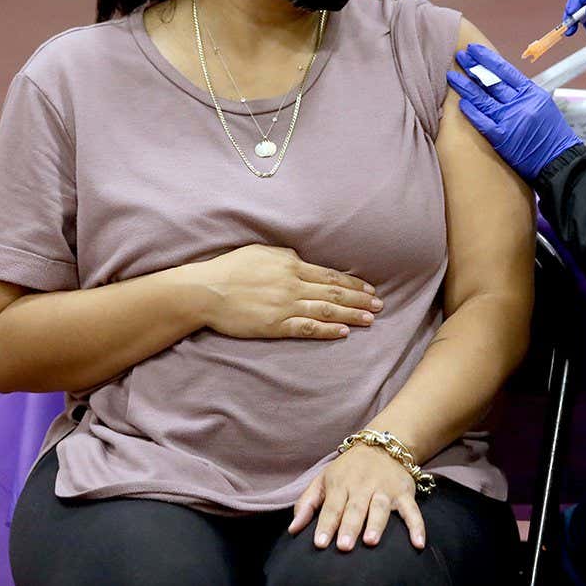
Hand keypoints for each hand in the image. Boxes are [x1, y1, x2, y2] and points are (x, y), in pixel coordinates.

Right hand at [195, 245, 381, 339]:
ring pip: (326, 310)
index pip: (330, 275)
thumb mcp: (261, 252)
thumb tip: (301, 261)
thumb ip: (285, 257)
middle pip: (334, 292)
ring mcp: (285, 306)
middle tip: (380, 306)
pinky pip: (307, 328)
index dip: (353, 283)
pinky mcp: (275, 325)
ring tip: (371, 319)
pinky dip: (327, 330)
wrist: (205, 291)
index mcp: (290, 265)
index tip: (369, 289)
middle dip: (360, 300)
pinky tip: (344, 332)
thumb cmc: (230, 268)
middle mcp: (292, 284)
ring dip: (351, 315)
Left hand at [289, 445, 425, 551]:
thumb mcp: (323, 479)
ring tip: (371, 541)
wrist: (382, 443)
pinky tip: (418, 544)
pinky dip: (417, 526)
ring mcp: (385, 489)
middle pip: (355, 508)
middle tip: (344, 546)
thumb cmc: (348, 469)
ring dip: (376, 523)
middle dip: (350, 526)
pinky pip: (412, 510)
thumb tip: (293, 529)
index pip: (332, 507)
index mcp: (341, 484)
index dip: (325, 525)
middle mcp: (363, 486)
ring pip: (380, 507)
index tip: (320, 544)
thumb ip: (307, 504)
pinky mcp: (404, 492)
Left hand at [446, 44, 582, 180]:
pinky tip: (460, 103)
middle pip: (491, 82)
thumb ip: (523, 92)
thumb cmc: (552, 134)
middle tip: (460, 57)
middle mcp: (520, 103)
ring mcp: (510, 120)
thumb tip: (500, 80)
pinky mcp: (503, 138)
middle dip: (473, 68)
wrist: (559, 160)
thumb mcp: (542, 105)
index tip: (474, 50)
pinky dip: (471, 112)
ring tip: (452, 76)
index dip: (487, 58)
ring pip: (482, 99)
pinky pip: (483, 122)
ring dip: (465, 87)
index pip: (505, 70)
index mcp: (531, 92)